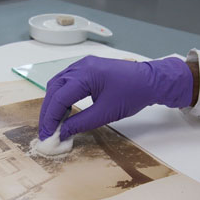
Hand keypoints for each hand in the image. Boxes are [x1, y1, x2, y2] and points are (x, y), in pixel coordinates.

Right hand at [38, 55, 193, 140]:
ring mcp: (83, 65)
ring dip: (54, 103)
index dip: (50, 118)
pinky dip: (62, 96)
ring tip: (54, 123)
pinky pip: (68, 81)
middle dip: (48, 111)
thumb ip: (81, 122)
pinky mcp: (88, 68)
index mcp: (85, 74)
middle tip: (47, 131)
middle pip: (54, 89)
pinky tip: (64, 110)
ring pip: (58, 84)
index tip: (48, 134)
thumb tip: (63, 132)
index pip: (58, 98)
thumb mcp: (106, 113)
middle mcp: (80, 66)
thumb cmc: (133, 93)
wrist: (151, 81)